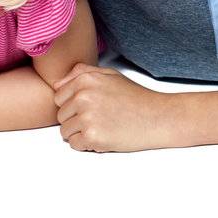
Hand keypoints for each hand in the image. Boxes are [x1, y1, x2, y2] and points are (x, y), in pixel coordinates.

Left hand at [53, 64, 177, 151]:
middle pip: (61, 116)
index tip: (91, 106)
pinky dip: (87, 145)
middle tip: (100, 118)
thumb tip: (58, 83)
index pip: (58, 97)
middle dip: (76, 120)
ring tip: (103, 126)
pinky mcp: (93, 136)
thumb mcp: (111, 75)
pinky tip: (105, 136)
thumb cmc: (136, 98)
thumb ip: (83, 73)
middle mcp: (83, 96)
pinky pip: (75, 144)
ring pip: (65, 132)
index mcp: (85, 80)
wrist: (158, 117)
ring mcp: (87, 117)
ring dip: (81, 133)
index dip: (72, 104)